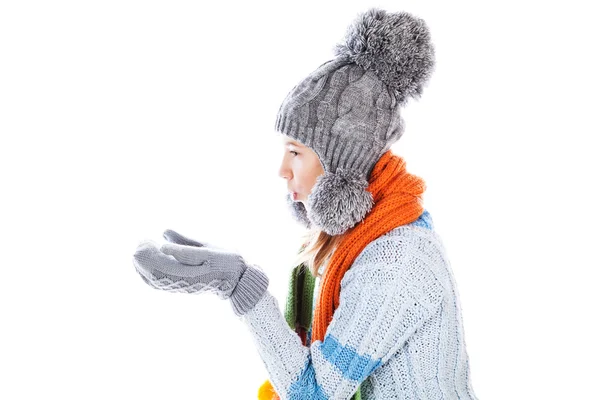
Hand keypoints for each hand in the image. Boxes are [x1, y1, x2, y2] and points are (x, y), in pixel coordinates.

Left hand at [133, 230, 268, 315]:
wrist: (236, 282)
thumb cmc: (225, 260)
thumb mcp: (208, 246)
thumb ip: (185, 241)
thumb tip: (163, 233)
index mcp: (206, 261)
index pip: (184, 257)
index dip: (167, 250)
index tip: (154, 242)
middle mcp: (194, 276)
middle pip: (166, 270)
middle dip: (149, 258)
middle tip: (140, 245)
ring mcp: (187, 285)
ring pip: (160, 279)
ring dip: (146, 266)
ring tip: (139, 253)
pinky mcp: (182, 289)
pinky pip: (161, 284)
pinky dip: (148, 275)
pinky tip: (142, 267)